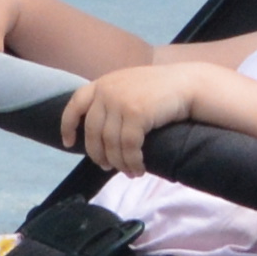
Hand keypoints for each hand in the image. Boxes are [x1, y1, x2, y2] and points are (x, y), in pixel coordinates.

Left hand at [67, 61, 196, 169]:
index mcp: (103, 83)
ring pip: (111, 143)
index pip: (75, 104)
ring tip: (129, 172)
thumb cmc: (161, 89)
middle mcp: (108, 91)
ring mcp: (120, 101)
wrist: (188, 84)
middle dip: (98, 154)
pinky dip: (133, 162)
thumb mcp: (129, 86)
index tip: (69, 143)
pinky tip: (139, 169)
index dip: (68, 125)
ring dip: (119, 163)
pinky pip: (128, 146)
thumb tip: (98, 132)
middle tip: (107, 167)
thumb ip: (111, 100)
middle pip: (93, 132)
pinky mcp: (136, 113)